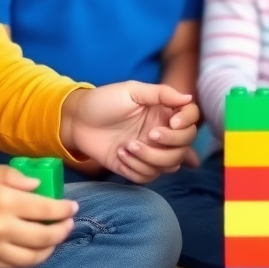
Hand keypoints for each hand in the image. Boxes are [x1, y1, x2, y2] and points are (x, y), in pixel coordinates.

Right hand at [0, 164, 76, 267]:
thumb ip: (18, 178)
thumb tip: (40, 188)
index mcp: (3, 201)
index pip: (46, 210)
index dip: (65, 210)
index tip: (73, 207)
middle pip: (44, 237)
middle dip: (62, 231)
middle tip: (68, 224)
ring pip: (31, 257)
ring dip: (49, 249)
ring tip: (54, 239)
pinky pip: (12, 266)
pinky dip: (28, 260)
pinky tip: (34, 250)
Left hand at [60, 83, 199, 183]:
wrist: (76, 121)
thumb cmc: (103, 101)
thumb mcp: (132, 91)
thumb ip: (161, 93)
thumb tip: (188, 97)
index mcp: (164, 112)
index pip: (191, 119)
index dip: (187, 122)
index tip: (172, 121)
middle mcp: (162, 133)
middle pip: (185, 146)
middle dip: (169, 143)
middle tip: (149, 135)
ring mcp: (150, 151)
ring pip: (170, 165)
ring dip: (150, 158)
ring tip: (127, 146)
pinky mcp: (136, 166)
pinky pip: (149, 176)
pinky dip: (136, 168)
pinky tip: (120, 154)